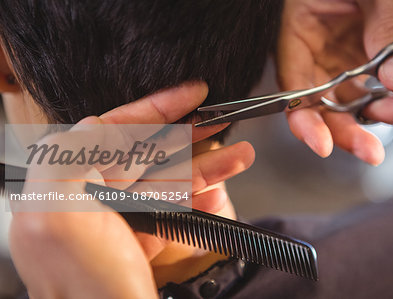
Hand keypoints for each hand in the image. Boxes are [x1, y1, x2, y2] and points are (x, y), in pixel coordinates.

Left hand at [9, 82, 254, 297]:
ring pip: (171, 176)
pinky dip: (203, 193)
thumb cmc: (83, 286)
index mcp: (70, 183)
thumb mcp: (59, 215)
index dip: (156, 108)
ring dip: (207, 164)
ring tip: (239, 155)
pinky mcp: (146, 233)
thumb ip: (67, 158)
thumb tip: (96, 123)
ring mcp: (124, 214)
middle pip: (150, 150)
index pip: (115, 130)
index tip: (190, 94)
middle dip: (189, 133)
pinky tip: (224, 183)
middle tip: (220, 118)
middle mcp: (95, 194)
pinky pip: (179, 205)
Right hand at [277, 0, 392, 164]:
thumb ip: (385, 30)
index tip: (322, 145)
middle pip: (321, 107)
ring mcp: (338, 64)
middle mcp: (314, 57)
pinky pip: (374, 93)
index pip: (292, 86)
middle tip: (372, 151)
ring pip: (351, 105)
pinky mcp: (361, 67)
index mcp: (296, 35)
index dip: (304, 120)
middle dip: (346, 132)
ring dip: (382, 115)